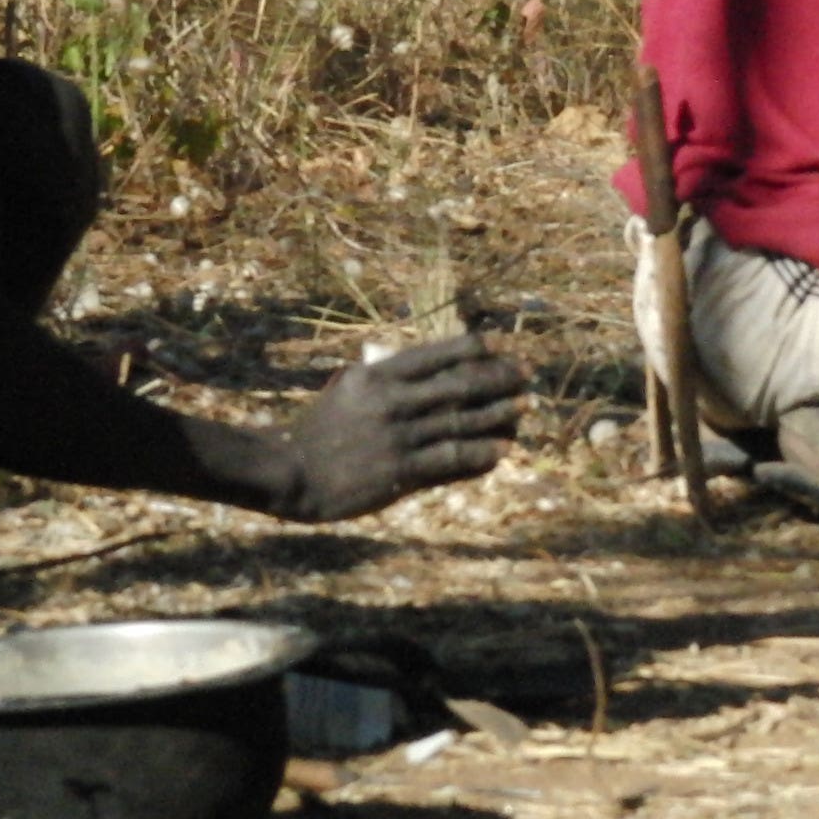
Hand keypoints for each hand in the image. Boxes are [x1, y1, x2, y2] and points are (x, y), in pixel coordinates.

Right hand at [281, 332, 527, 522]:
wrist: (292, 472)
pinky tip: (502, 451)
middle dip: (499, 377)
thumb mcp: (349, 389)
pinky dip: (481, 453)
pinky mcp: (401, 472)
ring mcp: (398, 437)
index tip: (498, 345)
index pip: (438, 354)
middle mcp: (392, 401)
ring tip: (524, 408)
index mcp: (378, 375)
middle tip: (526, 374)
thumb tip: (429, 368)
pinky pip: (452, 459)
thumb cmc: (320, 430)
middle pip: (459, 384)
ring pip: (462, 421)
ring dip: (499, 414)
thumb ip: (387, 378)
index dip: (474, 348)